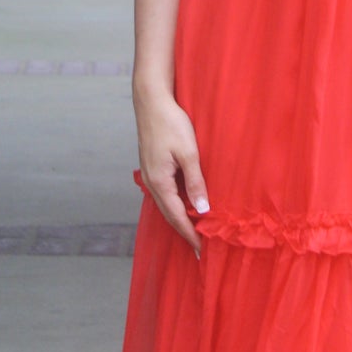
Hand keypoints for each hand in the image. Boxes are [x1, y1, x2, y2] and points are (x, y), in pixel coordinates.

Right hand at [133, 85, 209, 255]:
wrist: (151, 101)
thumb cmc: (171, 123)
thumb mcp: (189, 153)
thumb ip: (195, 182)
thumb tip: (202, 209)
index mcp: (159, 182)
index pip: (176, 217)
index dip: (190, 234)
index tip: (202, 250)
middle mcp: (151, 182)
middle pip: (168, 214)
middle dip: (184, 231)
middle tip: (199, 247)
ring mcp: (150, 175)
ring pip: (165, 204)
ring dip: (179, 219)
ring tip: (195, 231)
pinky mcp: (152, 167)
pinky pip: (164, 193)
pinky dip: (175, 204)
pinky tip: (185, 205)